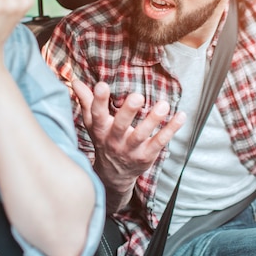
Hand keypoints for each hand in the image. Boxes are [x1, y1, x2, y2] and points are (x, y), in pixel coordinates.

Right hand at [72, 80, 184, 200]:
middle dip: (128, 112)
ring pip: (141, 135)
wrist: (113, 175)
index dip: (99, 100)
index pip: (97, 114)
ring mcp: (131, 150)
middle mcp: (114, 140)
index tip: (102, 85)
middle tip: (137, 96)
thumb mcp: (93, 123)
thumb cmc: (104, 141)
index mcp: (100, 129)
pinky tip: (181, 116)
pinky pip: (160, 142)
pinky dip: (171, 129)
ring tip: (164, 105)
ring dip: (153, 120)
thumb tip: (75, 80)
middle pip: (120, 126)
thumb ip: (87, 101)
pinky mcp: (146, 156)